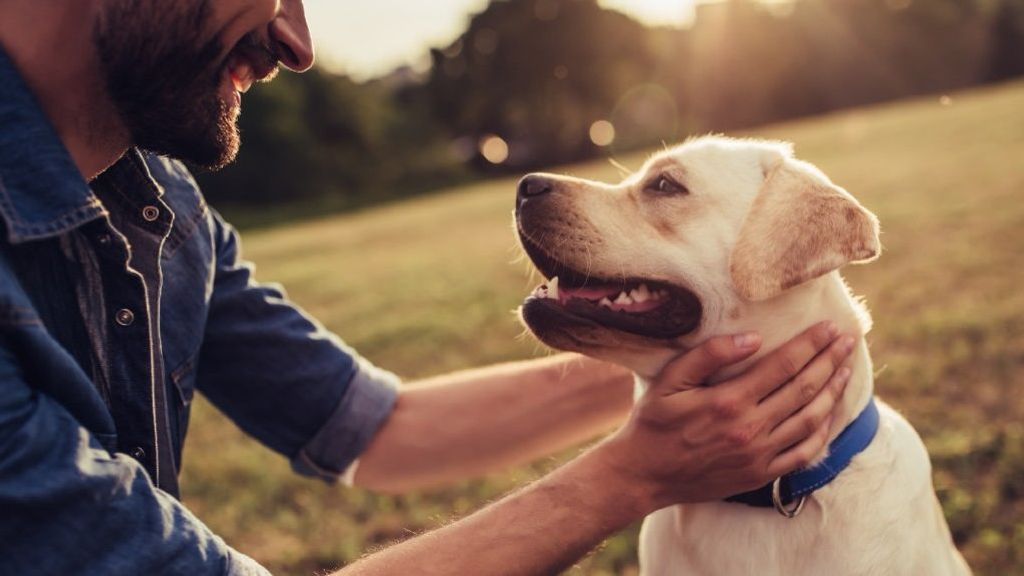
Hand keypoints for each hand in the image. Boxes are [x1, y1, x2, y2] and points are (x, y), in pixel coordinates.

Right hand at [599, 321, 854, 511]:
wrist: (644, 475)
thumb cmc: (653, 422)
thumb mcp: (669, 381)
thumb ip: (708, 355)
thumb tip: (752, 338)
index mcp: (728, 401)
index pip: (783, 365)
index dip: (811, 344)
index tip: (830, 327)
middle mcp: (750, 429)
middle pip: (804, 389)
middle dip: (830, 361)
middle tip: (848, 341)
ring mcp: (759, 455)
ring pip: (811, 419)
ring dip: (833, 392)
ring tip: (846, 369)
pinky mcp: (761, 475)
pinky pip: (804, 453)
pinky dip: (823, 431)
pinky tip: (830, 413)